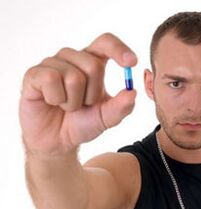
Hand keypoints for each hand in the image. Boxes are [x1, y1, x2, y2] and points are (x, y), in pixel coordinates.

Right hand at [19, 33, 136, 156]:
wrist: (57, 141)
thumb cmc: (82, 123)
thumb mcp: (106, 118)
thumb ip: (121, 107)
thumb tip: (132, 93)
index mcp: (92, 61)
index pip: (105, 42)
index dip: (119, 49)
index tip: (132, 63)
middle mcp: (72, 58)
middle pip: (93, 65)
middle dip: (92, 95)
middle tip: (83, 105)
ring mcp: (52, 64)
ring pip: (73, 76)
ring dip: (73, 101)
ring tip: (66, 106)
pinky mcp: (34, 74)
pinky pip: (51, 80)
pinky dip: (56, 99)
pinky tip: (52, 102)